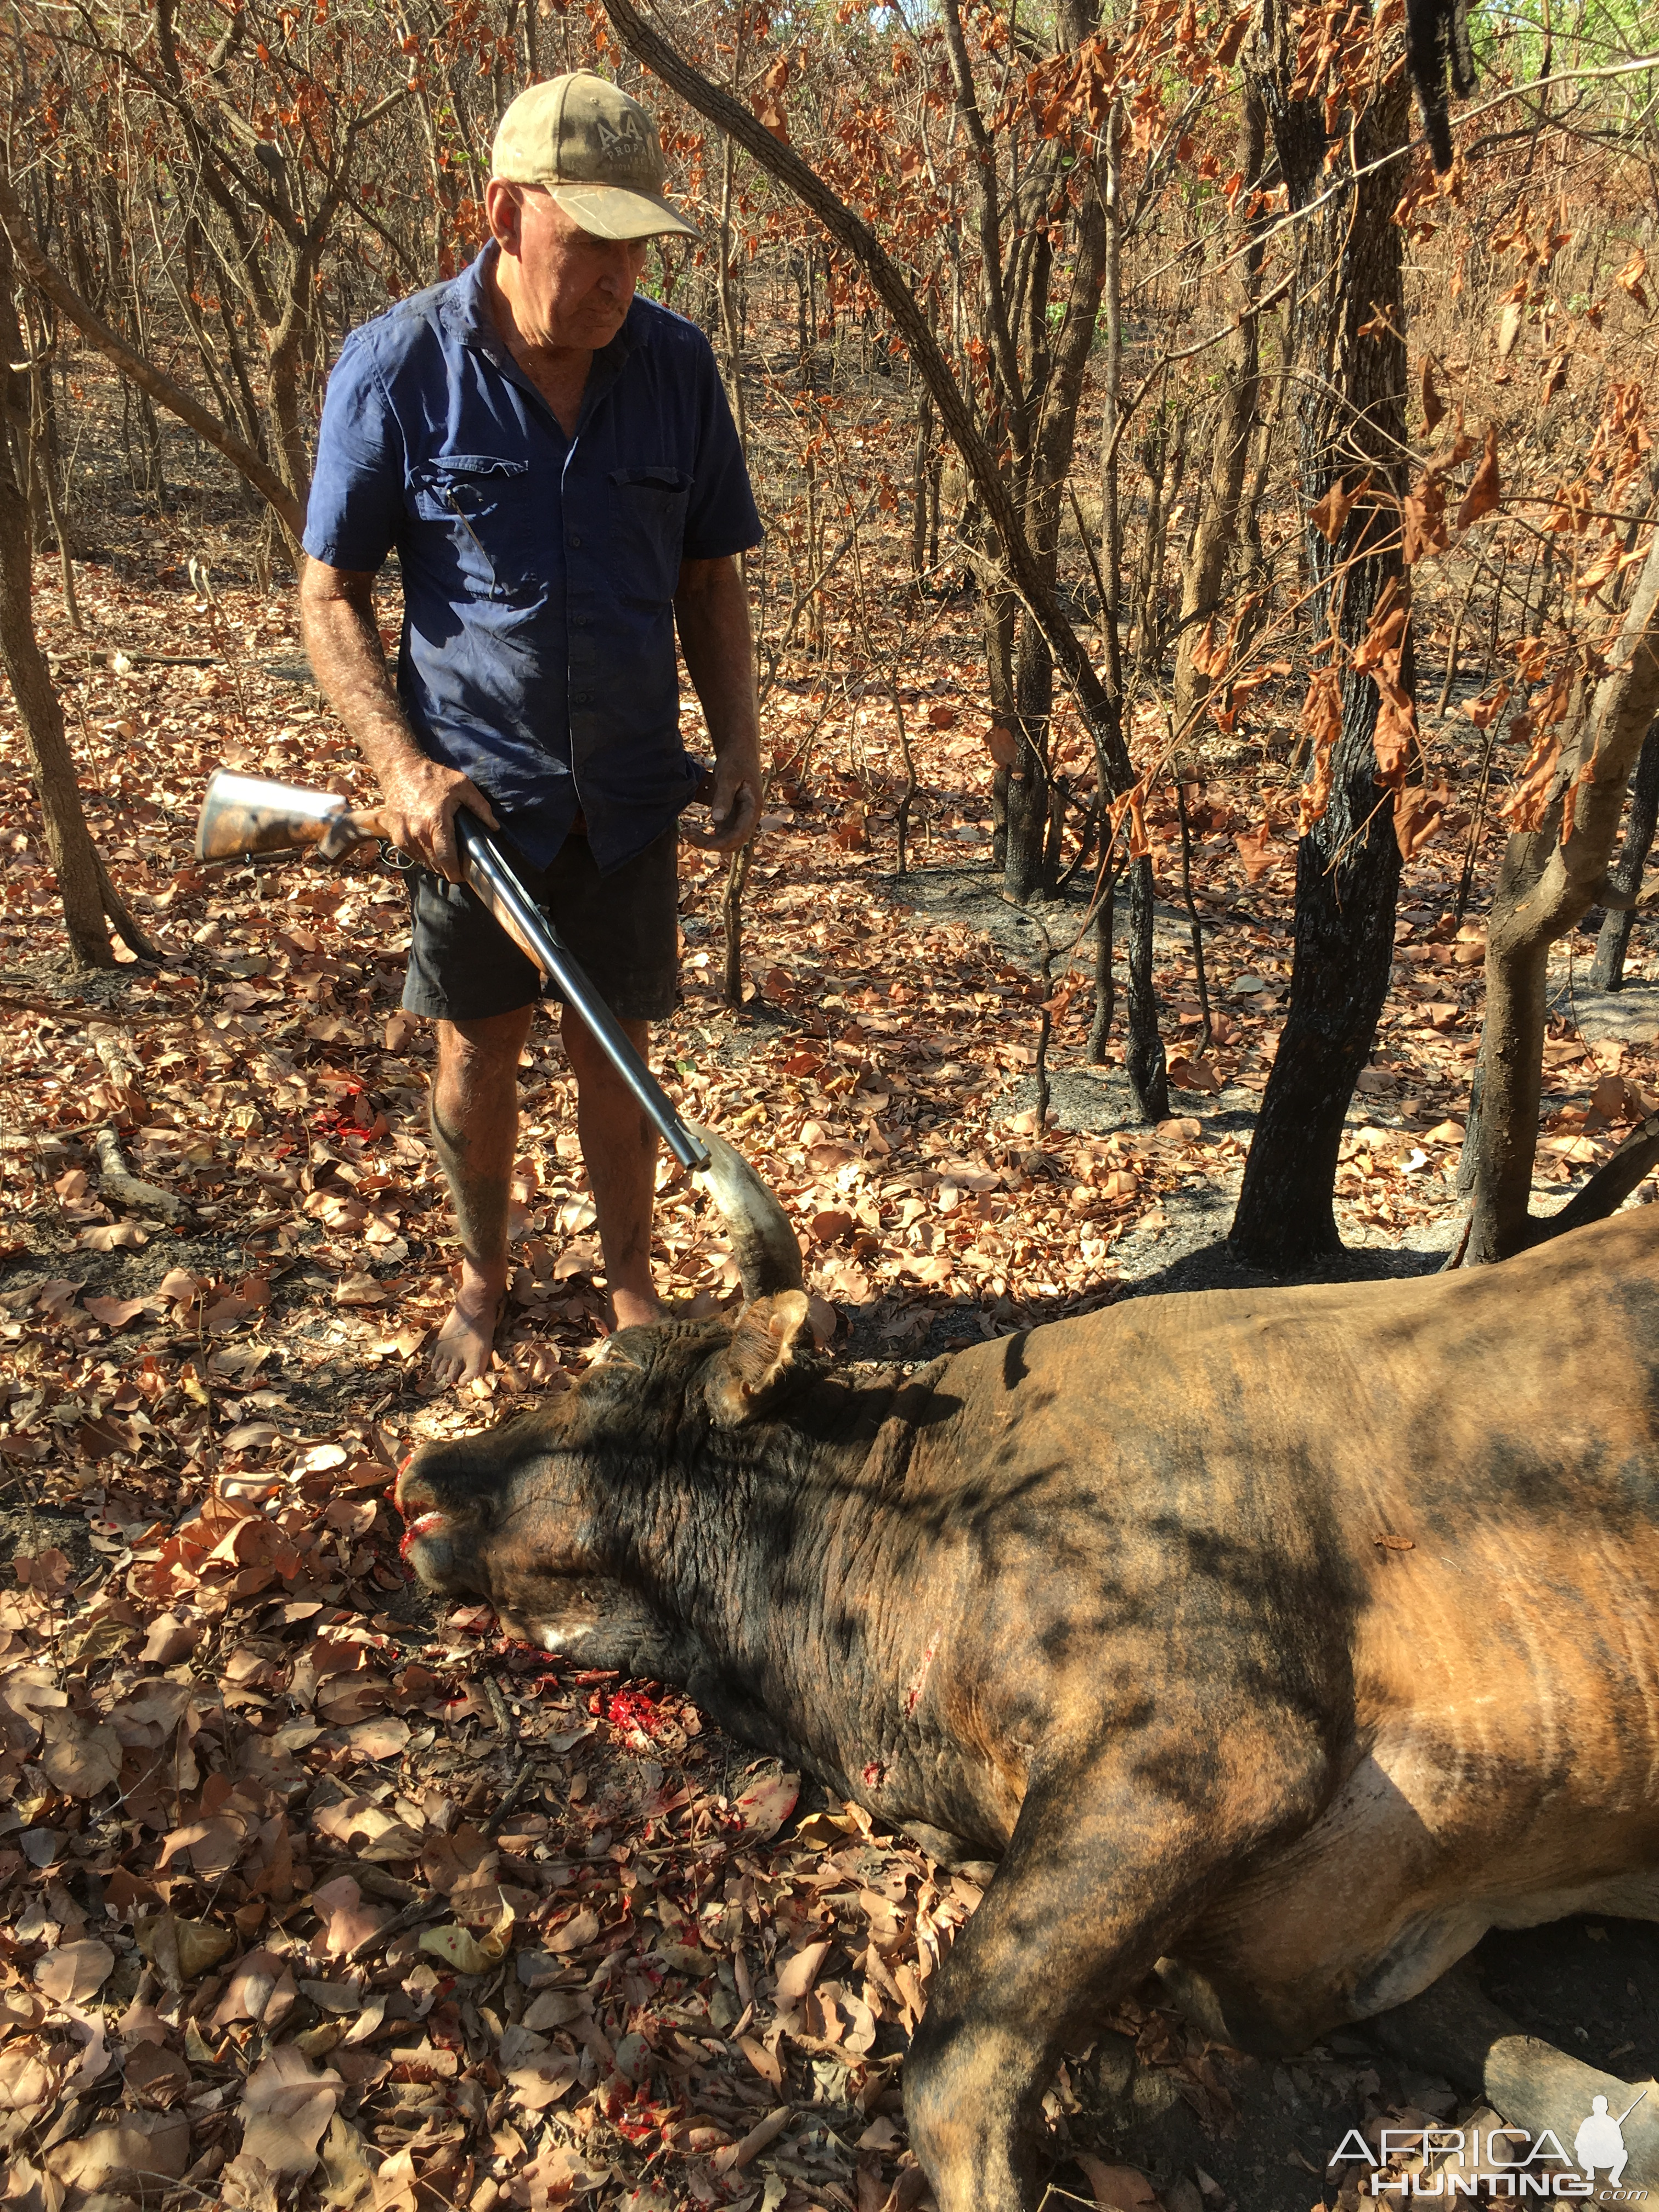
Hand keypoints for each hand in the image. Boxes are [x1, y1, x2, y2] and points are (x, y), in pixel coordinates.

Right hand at [376, 756, 498, 882]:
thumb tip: (494, 827)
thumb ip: (480, 807)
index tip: (462, 876)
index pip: (446, 858)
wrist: (400, 769)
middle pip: (435, 864)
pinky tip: (430, 847)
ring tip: (445, 856)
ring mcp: (403, 836)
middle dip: (447, 868)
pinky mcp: (395, 836)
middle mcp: (417, 832)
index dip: (455, 872)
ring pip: (423, 862)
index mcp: (435, 821)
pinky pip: (412, 856)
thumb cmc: (432, 776)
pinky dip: (422, 856)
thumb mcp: (462, 785)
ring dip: (434, 863)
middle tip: (457, 865)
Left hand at [684, 753, 759, 852]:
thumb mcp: (728, 777)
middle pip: (733, 842)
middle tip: (688, 834)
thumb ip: (723, 798)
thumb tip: (716, 820)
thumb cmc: (736, 761)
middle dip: (712, 844)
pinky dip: (706, 836)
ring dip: (707, 842)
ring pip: (725, 840)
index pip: (741, 834)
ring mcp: (739, 819)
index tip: (704, 844)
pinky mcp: (730, 816)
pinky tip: (692, 832)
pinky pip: (719, 834)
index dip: (723, 843)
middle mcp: (748, 818)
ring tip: (687, 833)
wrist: (739, 751)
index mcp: (753, 809)